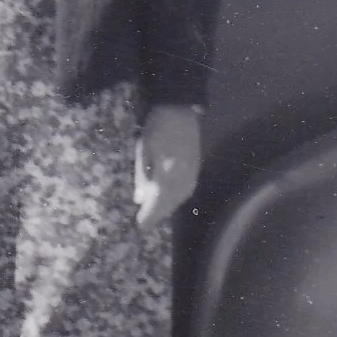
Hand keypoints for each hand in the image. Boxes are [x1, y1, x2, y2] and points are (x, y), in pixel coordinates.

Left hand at [134, 105, 201, 230]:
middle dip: (157, 215)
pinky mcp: (197, 168)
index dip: (149, 216)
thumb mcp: (142, 150)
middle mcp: (183, 177)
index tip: (139, 227)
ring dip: (167, 208)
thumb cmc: (156, 128)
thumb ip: (142, 176)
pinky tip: (169, 200)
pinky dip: (177, 199)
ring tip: (155, 214)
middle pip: (170, 204)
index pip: (157, 202)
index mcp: (168, 173)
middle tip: (145, 224)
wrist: (179, 109)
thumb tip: (139, 199)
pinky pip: (187, 191)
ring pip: (180, 199)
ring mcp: (193, 173)